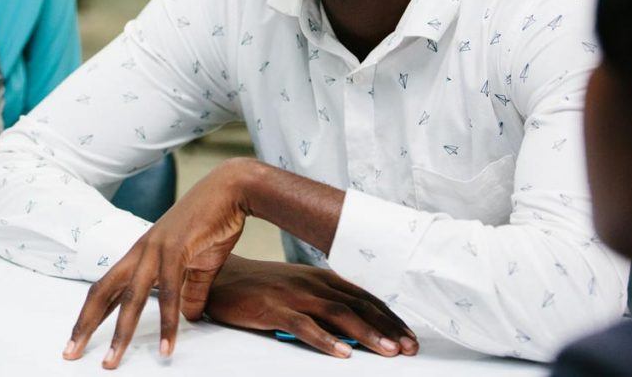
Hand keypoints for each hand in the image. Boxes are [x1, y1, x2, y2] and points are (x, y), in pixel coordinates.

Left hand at [62, 160, 249, 368]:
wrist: (231, 189)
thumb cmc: (213, 222)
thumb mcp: (200, 264)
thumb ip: (191, 291)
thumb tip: (188, 317)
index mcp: (141, 253)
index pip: (106, 287)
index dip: (90, 314)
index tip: (77, 340)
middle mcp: (140, 251)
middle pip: (103, 291)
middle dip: (85, 324)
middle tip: (71, 354)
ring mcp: (155, 248)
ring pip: (130, 296)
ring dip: (120, 332)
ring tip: (113, 361)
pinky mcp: (176, 248)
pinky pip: (168, 292)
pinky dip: (167, 322)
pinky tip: (166, 346)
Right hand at [205, 256, 417, 358]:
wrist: (220, 278)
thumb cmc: (261, 287)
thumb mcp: (297, 289)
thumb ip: (323, 304)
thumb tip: (353, 330)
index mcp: (320, 278)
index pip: (363, 297)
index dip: (389, 317)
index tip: (410, 335)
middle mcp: (312, 283)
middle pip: (358, 306)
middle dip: (388, 327)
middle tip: (411, 348)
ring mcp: (293, 295)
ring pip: (338, 314)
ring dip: (367, 334)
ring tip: (389, 351)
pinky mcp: (272, 308)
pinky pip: (303, 325)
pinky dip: (325, 340)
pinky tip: (342, 353)